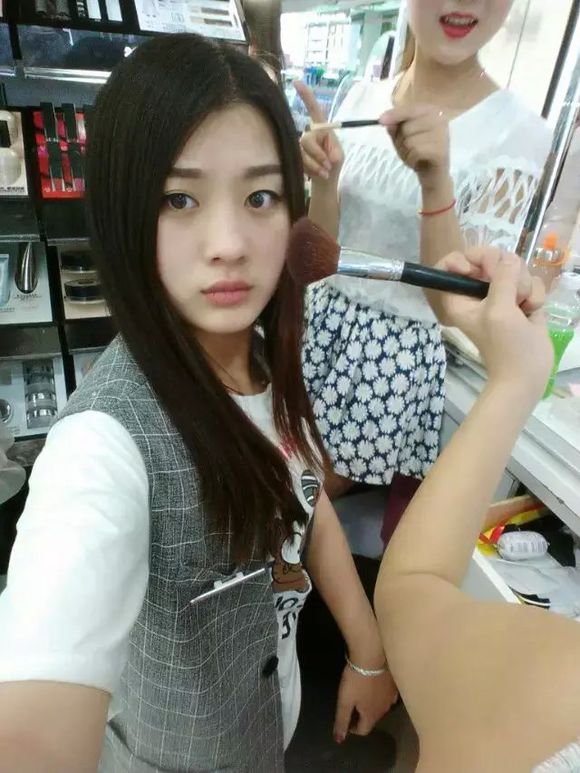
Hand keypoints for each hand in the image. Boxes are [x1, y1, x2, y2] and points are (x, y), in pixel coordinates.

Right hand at [294, 81, 343, 181]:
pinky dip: (311, 169)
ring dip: (315, 164)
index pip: (314, 110)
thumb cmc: (334, 164)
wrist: (326, 181)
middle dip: (318, 154)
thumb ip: (332, 151)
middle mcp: (309, 133)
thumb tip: (324, 154)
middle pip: (307, 139)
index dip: (306, 96)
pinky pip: (299, 161)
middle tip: (328, 166)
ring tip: (325, 172)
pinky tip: (319, 174)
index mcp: (322, 128)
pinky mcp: (295, 156)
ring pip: (302, 152)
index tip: (296, 82)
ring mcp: (300, 145)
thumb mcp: (338, 156)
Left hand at [333, 664, 397, 742]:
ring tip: (363, 698)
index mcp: (371, 715)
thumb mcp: (344, 700)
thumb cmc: (356, 680)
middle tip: (353, 708)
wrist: (372, 656)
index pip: (363, 730)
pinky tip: (376, 689)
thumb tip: (339, 740)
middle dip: (362, 717)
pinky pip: (387, 696)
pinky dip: (380, 696)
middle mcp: (384, 710)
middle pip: (372, 719)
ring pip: (381, 708)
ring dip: (372, 706)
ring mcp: (391, 697)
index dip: (353, 728)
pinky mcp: (394, 685)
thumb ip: (342, 720)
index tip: (346, 721)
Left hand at [379, 104, 448, 191]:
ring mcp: (442, 133)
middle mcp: (439, 119)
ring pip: (409, 140)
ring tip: (413, 156)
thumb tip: (386, 121)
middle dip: (400, 141)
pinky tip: (417, 161)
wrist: (432, 174)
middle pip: (406, 127)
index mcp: (430, 111)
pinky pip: (416, 151)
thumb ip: (395, 128)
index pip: (409, 109)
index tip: (380, 121)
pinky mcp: (440, 149)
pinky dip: (411, 159)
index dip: (394, 115)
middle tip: (407, 149)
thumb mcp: (402, 138)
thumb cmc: (417, 153)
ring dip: (405, 152)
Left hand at [436, 248, 552, 398]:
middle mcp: (478, 291)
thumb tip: (509, 259)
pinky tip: (532, 310)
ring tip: (522, 306)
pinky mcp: (521, 297)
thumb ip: (502, 280)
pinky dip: (534, 294)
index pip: (452, 262)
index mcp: (459, 296)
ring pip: (514, 266)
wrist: (527, 373)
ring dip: (523, 285)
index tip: (475, 269)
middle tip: (510, 290)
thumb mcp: (498, 311)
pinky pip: (530, 279)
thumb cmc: (506, 346)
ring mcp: (501, 293)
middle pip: (488, 257)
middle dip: (504, 269)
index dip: (464, 258)